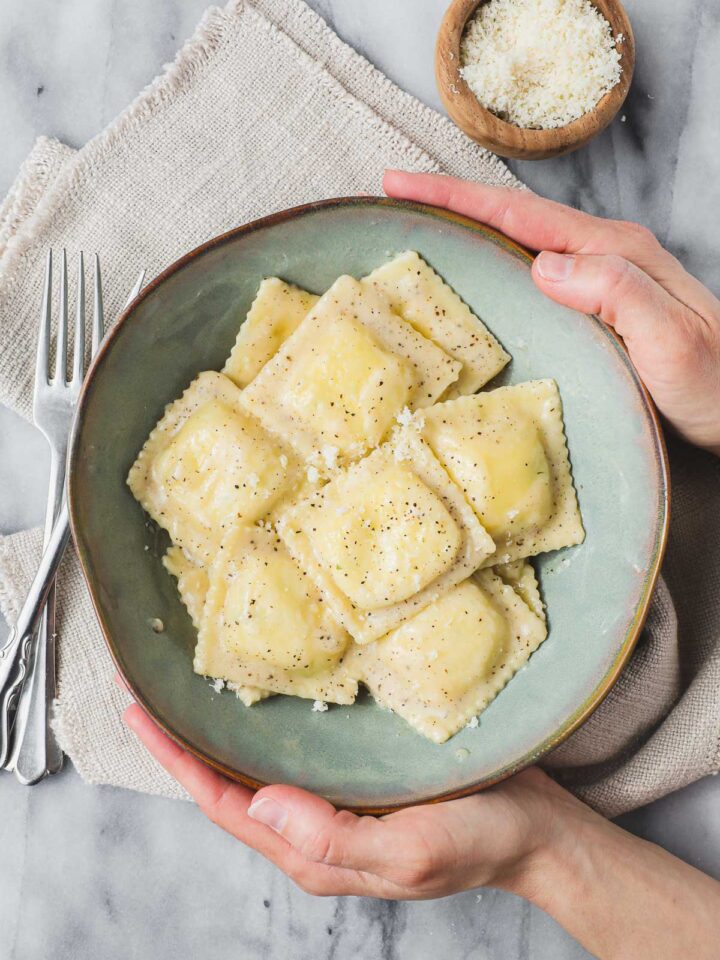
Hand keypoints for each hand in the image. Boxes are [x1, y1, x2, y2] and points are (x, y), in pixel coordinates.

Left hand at [125, 700, 719, 958]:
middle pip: (229, 788)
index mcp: (316, 853)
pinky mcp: (356, 782)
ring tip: (184, 693)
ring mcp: (334, 805)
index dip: (178, 762)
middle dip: (184, 746)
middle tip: (147, 694)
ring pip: (256, 772)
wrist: (533, 830)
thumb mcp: (412, 850)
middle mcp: (313, 829)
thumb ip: (336, 837)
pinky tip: (259, 701)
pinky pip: (293, 758)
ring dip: (216, 736)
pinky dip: (262, 731)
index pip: (226, 806)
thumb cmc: (481, 840)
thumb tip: (263, 803)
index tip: (140, 716)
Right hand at [384, 170, 719, 455]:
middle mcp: (605, 256)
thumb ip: (616, 292)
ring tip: (422, 229)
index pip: (522, 215)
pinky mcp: (596, 308)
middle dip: (453, 203)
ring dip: (470, 231)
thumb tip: (542, 263)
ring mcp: (600, 281)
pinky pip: (533, 273)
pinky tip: (478, 278)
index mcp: (614, 253)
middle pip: (515, 217)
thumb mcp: (671, 339)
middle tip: (398, 199)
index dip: (458, 198)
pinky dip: (495, 264)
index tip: (403, 185)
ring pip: (522, 242)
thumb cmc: (712, 385)